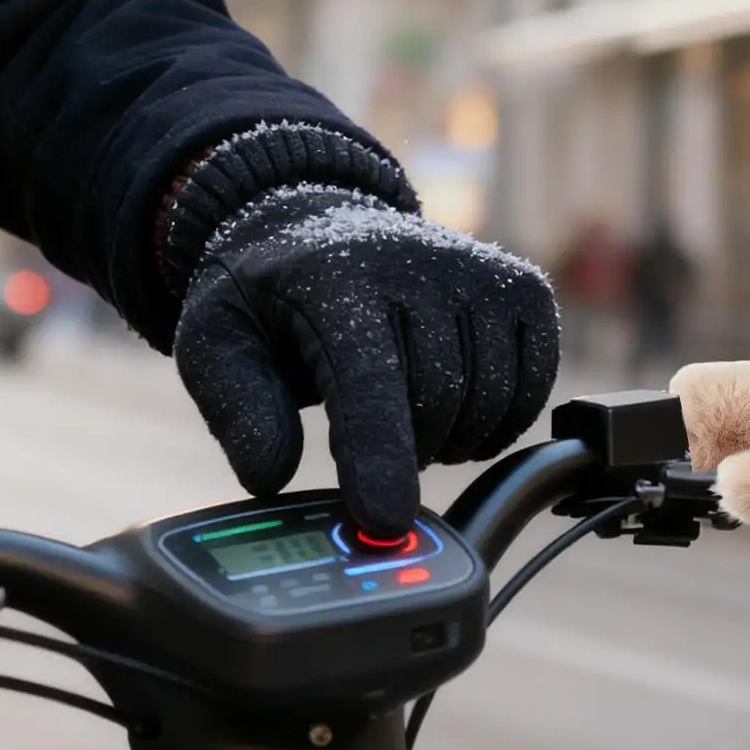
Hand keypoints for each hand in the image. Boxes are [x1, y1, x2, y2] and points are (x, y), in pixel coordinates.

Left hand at [174, 187, 559, 535]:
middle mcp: (419, 263)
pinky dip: (496, 422)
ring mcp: (478, 272)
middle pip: (436, 404)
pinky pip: (533, 389)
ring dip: (448, 439)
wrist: (321, 228)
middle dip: (400, 453)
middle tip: (359, 444)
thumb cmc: (269, 301)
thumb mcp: (217, 344)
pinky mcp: (522, 289)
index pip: (370, 380)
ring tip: (400, 422)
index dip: (379, 457)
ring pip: (490, 402)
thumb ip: (240, 411)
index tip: (385, 522)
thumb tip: (272, 475)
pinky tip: (450, 411)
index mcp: (336, 277)